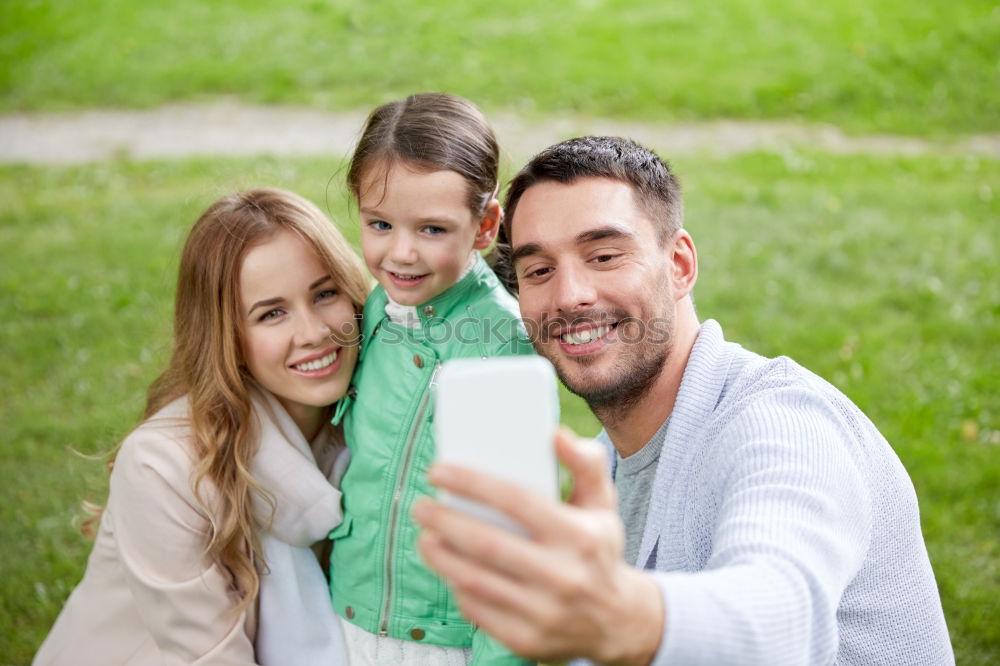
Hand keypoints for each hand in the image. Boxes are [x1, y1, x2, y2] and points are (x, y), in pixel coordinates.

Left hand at [412, 428, 663, 664]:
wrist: (618, 621)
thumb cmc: (598, 549)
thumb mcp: (603, 504)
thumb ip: (585, 463)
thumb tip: (554, 433)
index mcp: (579, 536)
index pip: (515, 501)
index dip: (471, 483)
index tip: (438, 471)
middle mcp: (563, 576)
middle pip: (487, 544)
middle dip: (444, 521)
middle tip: (421, 505)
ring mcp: (544, 613)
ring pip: (475, 580)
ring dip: (440, 555)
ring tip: (425, 535)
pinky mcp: (526, 640)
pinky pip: (477, 610)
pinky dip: (456, 586)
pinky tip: (447, 567)